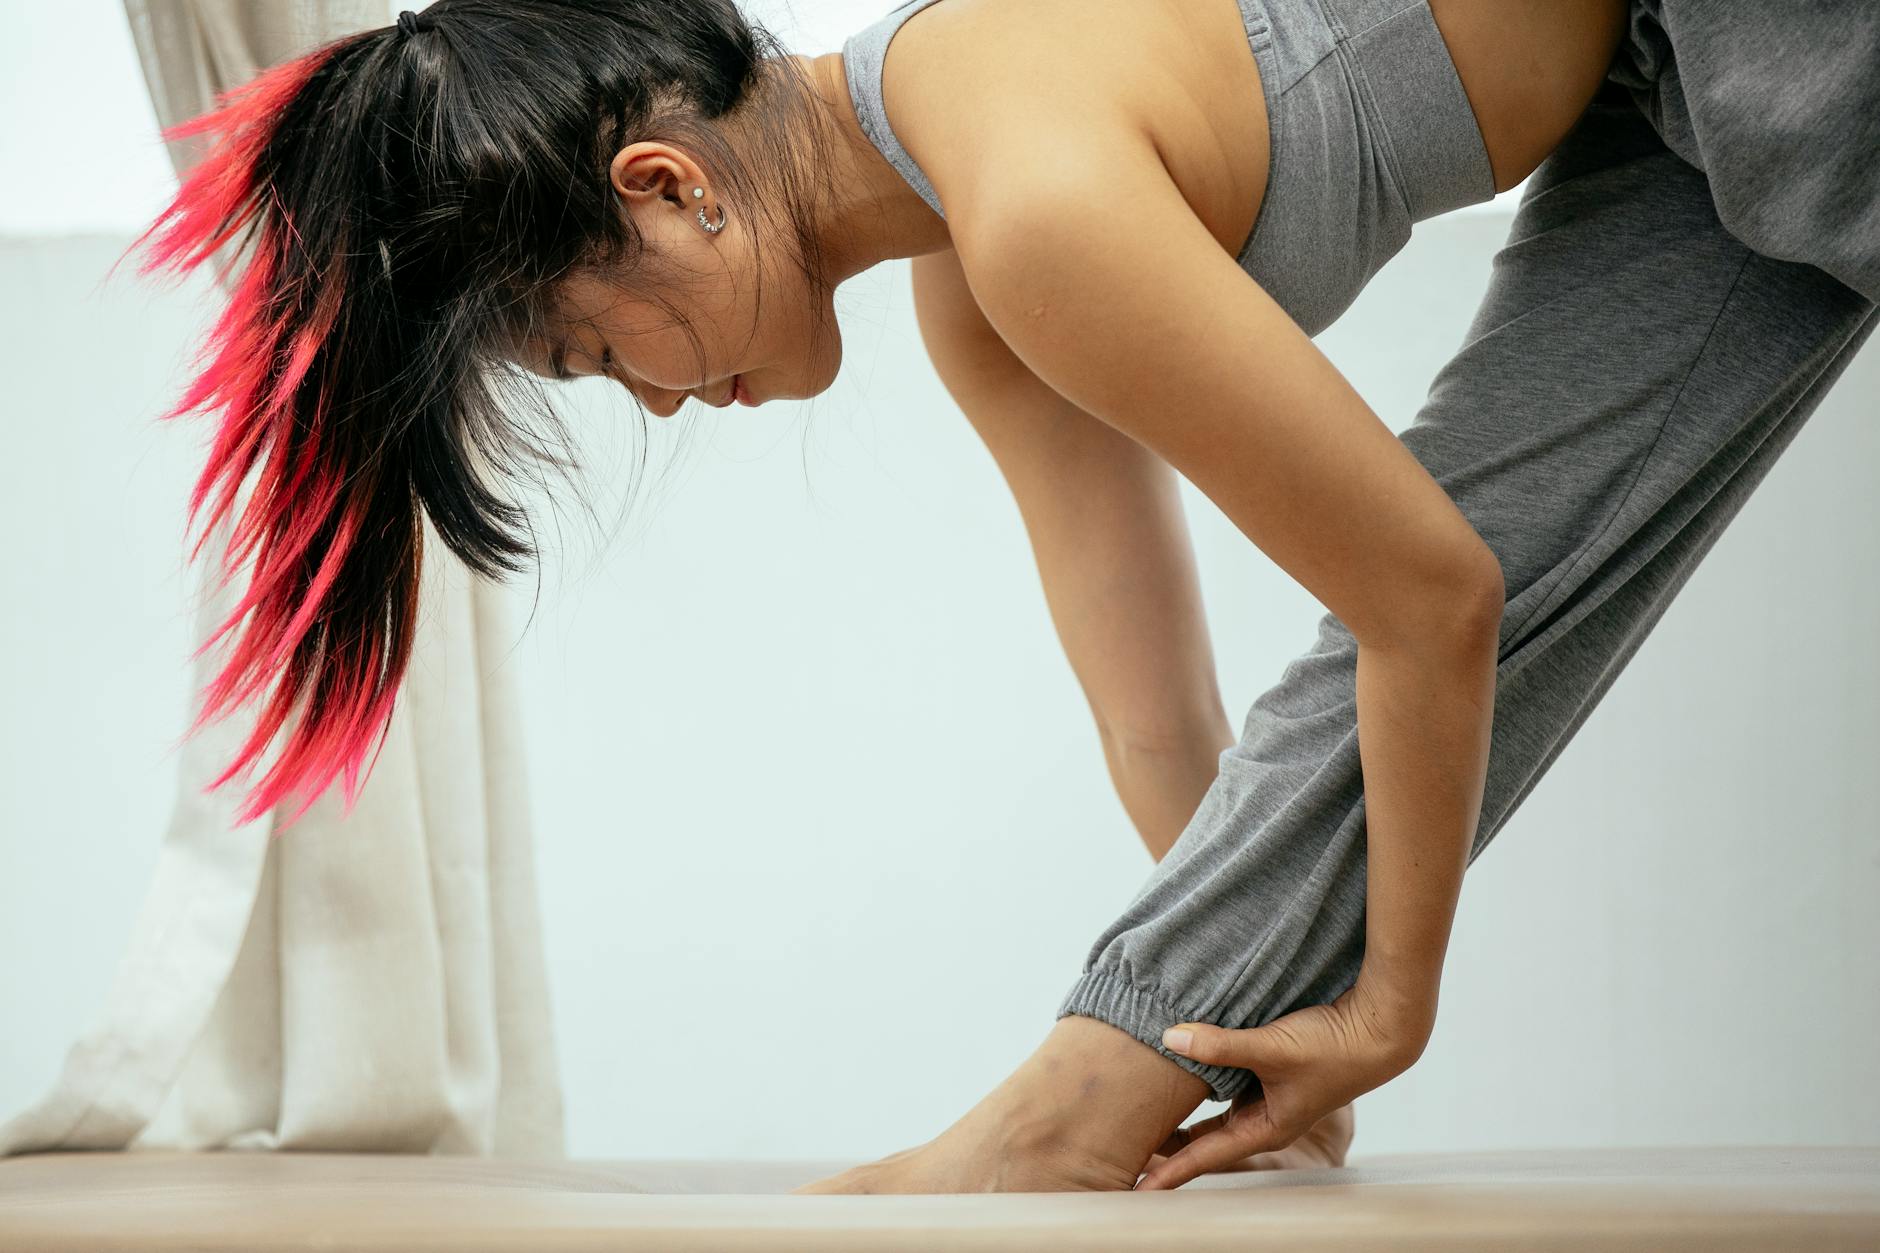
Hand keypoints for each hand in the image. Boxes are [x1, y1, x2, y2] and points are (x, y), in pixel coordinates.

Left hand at [1135, 978, 1430, 1189]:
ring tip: (1142, 1120)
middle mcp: (1263, 1116)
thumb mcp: (1271, 1047)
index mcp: (1266, 1127)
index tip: (1138, 1187)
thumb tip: (1169, 1037)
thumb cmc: (1333, 1047)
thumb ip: (1220, 1044)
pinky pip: (1224, 1080)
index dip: (1170, 1171)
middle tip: (1126, 1154)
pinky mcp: (1269, 1069)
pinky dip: (1199, 1081)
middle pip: (1203, 1138)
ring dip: (1181, 1116)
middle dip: (1167, 1148)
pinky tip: (1177, 1071)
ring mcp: (1265, 1094)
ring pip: (1211, 1111)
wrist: (1378, 1028)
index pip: (1206, 1155)